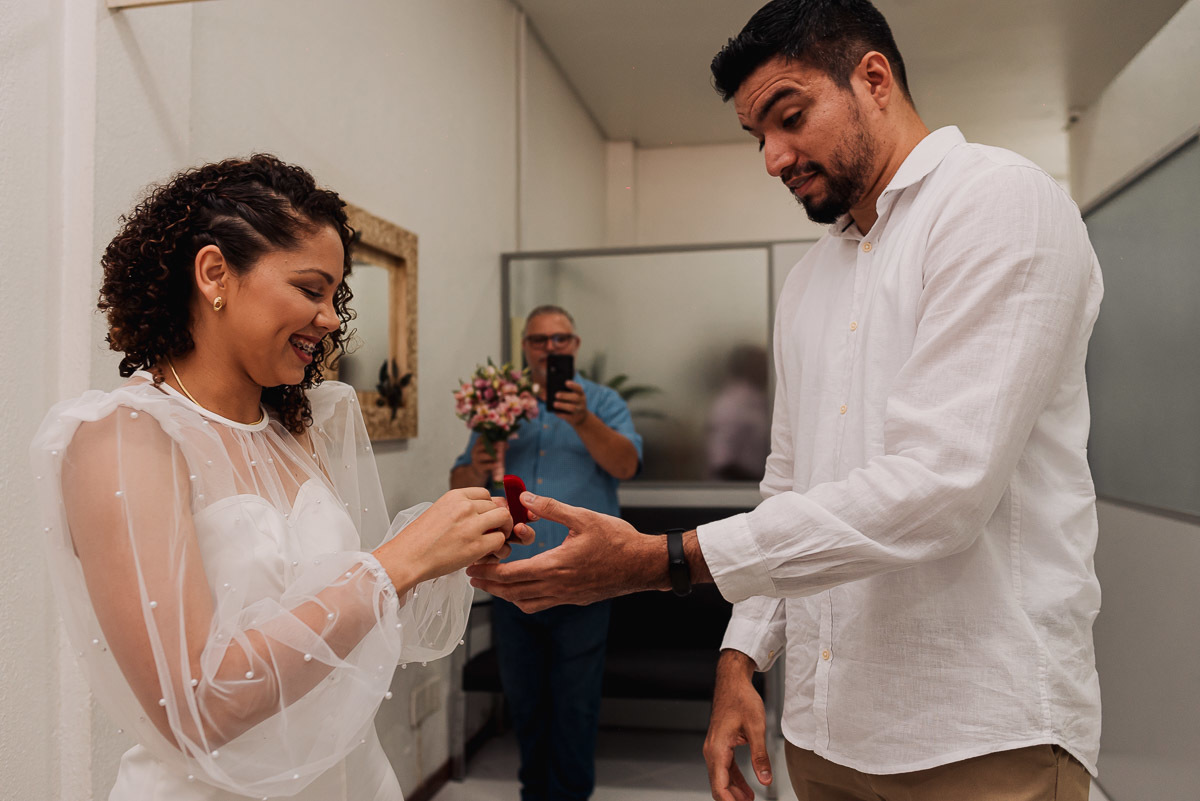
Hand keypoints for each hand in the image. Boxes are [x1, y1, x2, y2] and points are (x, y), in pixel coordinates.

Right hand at [373, 488, 511, 591]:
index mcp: (454, 496)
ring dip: (504, 530)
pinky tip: (490, 554)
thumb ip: (460, 510)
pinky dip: (499, 548)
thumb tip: (483, 513)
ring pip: (504, 519)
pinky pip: (500, 541)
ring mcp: (472, 525)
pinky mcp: (476, 545)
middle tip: (495, 532)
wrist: (407, 558)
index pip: (485, 494)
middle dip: (499, 519)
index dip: (490, 507)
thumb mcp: (439, 512)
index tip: (488, 518)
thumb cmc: (419, 540)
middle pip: (497, 505)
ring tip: (495, 541)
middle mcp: (465, 507)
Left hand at [466, 492, 666, 610]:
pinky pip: (542, 604)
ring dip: (505, 595)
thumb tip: (525, 498)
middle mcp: (558, 587)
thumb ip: (552, 508)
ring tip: (492, 585)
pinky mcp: (575, 599)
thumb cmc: (617, 540)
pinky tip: (523, 589)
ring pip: (526, 602)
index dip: (488, 573)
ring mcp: (567, 597)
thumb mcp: (583, 517)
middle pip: (513, 593)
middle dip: (490, 586)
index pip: (511, 575)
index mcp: (556, 566)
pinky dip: (525, 599)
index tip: (472, 568)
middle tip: (472, 577)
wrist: (643, 564)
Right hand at [469, 438, 505, 483]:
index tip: (499, 438)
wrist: (478, 471)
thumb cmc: (486, 459)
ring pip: (483, 455)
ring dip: (492, 455)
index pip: (482, 438)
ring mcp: (476, 459)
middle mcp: (475, 450)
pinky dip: (492, 465)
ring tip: (500, 455)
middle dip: (492, 445)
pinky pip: (485, 466)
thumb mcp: (491, 452)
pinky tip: (497, 464)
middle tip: (500, 445)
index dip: (490, 437)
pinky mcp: (478, 468)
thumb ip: (498, 447)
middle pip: (482, 445)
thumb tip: (506, 445)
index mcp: (478, 445)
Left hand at [551, 380, 587, 426]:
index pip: (578, 388)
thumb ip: (565, 392)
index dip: (573, 385)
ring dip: (562, 405)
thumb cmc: (573, 403)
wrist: (581, 418)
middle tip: (556, 395)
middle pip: (575, 398)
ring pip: (572, 408)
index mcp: (580, 394)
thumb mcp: (573, 397)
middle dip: (565, 396)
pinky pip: (568, 416)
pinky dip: (561, 414)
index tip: (565, 382)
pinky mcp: (575, 418)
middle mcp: (582, 401)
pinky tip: (555, 411)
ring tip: (554, 404)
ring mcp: (579, 410)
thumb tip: (551, 391)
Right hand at [704, 650, 772, 800]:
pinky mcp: (720, 745)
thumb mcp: (756, 728)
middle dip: (732, 800)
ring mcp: (714, 748)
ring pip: (721, 779)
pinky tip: (746, 789)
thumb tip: (765, 780)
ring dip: (734, 792)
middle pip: (718, 785)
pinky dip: (734, 781)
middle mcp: (712, 750)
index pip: (720, 786)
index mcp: (717, 749)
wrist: (732, 681)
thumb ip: (760, 756)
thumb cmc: (741, 699)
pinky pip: (725, 769)